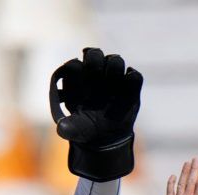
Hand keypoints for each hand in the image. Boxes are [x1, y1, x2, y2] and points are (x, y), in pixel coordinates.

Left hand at [49, 47, 142, 181]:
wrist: (106, 136)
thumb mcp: (74, 130)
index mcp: (77, 80)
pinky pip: (135, 77)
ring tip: (112, 87)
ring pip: (115, 60)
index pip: (74, 65)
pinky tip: (126, 93)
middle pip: (95, 54)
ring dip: (113, 69)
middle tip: (95, 78)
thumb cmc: (86, 127)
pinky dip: (132, 79)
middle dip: (94, 63)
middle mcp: (95, 73)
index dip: (74, 71)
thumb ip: (68, 128)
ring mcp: (113, 78)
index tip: (77, 88)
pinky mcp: (130, 86)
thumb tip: (62, 128)